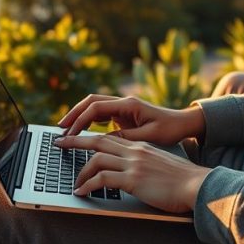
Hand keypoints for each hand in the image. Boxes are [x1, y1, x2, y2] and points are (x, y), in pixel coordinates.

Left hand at [55, 134, 209, 212]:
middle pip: (98, 140)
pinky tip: (83, 192)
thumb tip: (132, 172)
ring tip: (74, 181)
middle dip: (76, 141)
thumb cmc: (182, 180)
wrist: (197, 185)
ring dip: (81, 171)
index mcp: (140, 147)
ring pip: (97, 159)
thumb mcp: (160, 165)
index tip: (78, 139)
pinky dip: (88, 185)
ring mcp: (134, 163)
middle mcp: (135, 151)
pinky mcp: (133, 178)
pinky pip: (102, 179)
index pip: (110, 137)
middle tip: (60, 143)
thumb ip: (144, 164)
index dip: (91, 137)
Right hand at [58, 94, 204, 145]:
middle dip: (74, 114)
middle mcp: (123, 103)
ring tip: (66, 130)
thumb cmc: (170, 129)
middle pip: (91, 102)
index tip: (69, 133)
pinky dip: (89, 121)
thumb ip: (125, 138)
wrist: (183, 124)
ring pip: (94, 107)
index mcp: (129, 104)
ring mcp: (123, 107)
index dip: (80, 119)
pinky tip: (82, 132)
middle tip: (60, 128)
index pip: (96, 107)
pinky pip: (101, 115)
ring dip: (79, 116)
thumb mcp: (148, 136)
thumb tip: (103, 141)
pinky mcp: (124, 115)